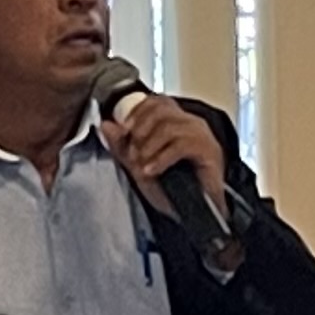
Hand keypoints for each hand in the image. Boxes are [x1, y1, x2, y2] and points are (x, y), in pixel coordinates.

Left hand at [100, 92, 230, 222]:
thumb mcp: (140, 165)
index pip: (156, 102)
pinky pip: (181, 145)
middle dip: (140, 130)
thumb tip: (106, 125)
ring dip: (149, 146)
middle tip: (133, 154)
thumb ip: (122, 146)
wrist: (196, 213)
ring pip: (169, 127)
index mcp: (176, 121)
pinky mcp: (209, 151)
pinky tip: (152, 170)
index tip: (124, 129)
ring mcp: (201, 135)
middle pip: (161, 110)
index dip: (137, 112)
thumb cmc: (172, 188)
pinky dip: (161, 158)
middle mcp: (190, 123)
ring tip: (142, 165)